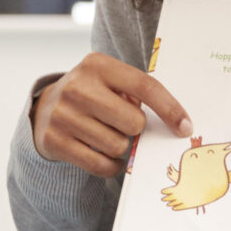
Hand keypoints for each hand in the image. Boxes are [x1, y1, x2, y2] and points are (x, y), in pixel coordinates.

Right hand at [32, 53, 190, 177]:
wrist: (44, 110)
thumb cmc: (91, 95)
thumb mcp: (109, 80)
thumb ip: (136, 93)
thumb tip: (176, 123)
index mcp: (97, 65)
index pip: (145, 86)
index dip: (170, 108)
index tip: (185, 127)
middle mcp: (77, 87)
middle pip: (133, 123)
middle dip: (135, 129)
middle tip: (121, 124)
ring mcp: (63, 115)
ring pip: (117, 146)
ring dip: (120, 147)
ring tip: (106, 136)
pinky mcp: (55, 141)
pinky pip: (101, 165)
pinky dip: (110, 165)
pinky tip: (104, 154)